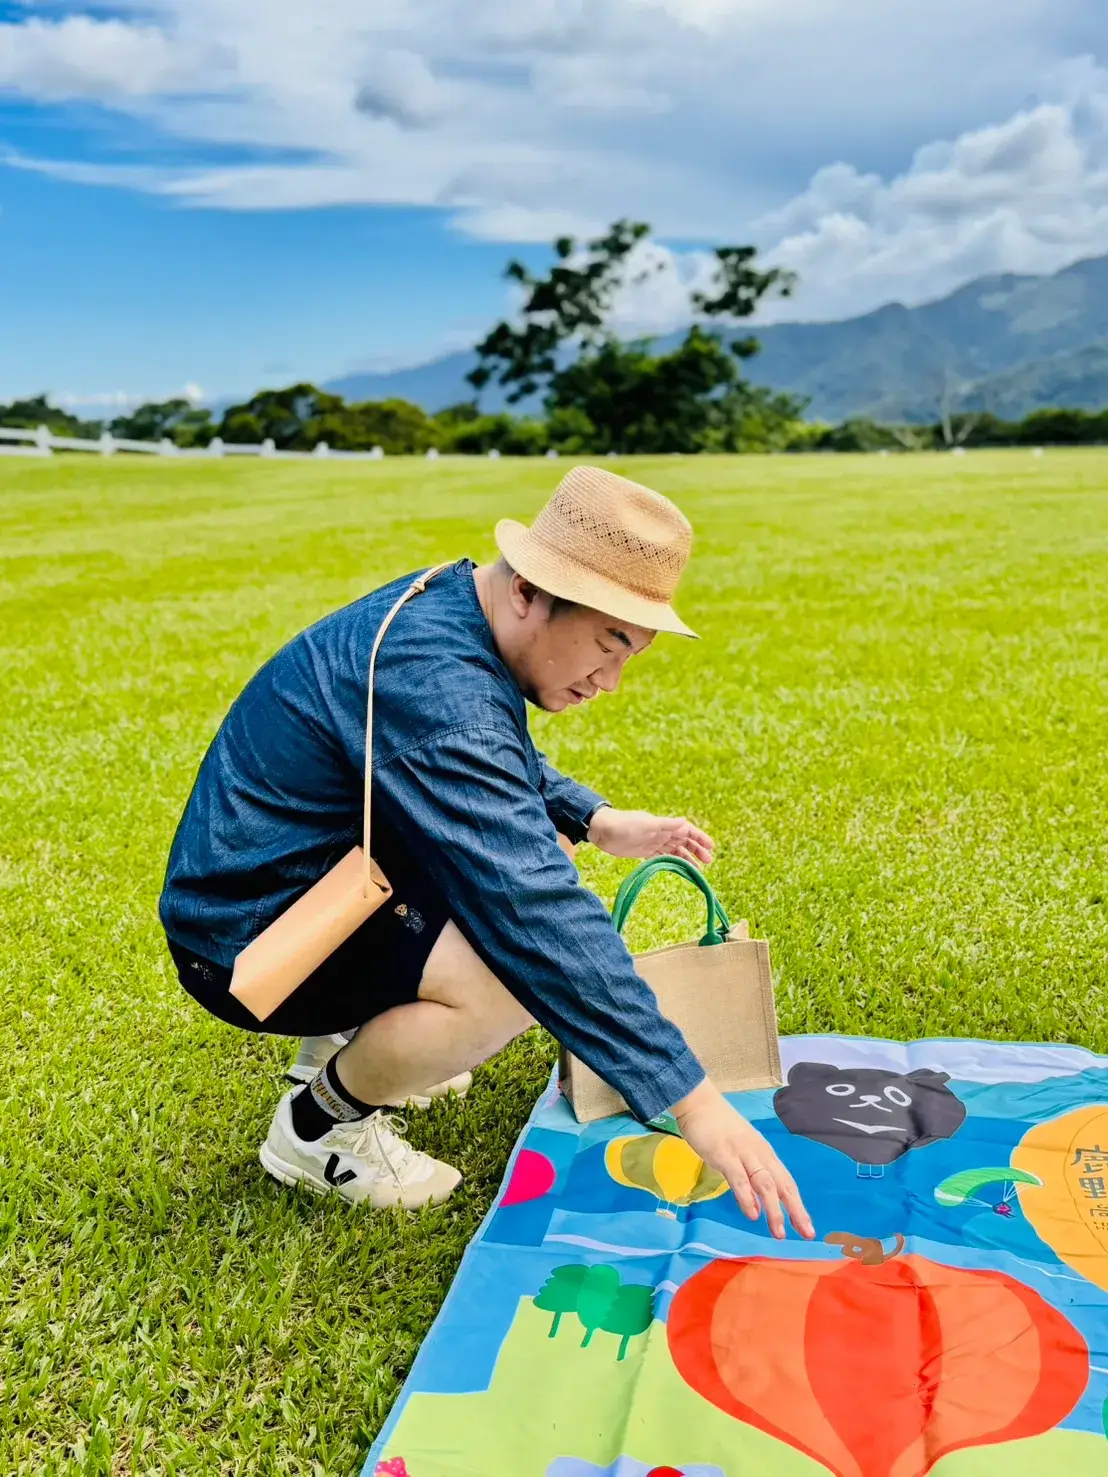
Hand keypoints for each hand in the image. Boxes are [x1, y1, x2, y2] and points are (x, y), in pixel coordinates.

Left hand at [587, 807, 713, 867]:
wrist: (602, 830)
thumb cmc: (623, 824)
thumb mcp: (646, 824)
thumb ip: (666, 825)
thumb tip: (685, 822)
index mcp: (663, 825)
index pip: (687, 831)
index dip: (699, 838)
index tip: (711, 847)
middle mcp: (660, 833)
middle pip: (684, 842)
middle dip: (696, 850)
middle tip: (708, 862)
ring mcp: (653, 842)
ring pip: (675, 851)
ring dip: (687, 858)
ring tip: (697, 870)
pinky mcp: (644, 851)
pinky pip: (663, 857)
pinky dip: (672, 862)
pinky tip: (678, 870)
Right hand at [672, 1080, 814, 1240]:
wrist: (699, 1102)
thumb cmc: (720, 1128)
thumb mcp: (742, 1150)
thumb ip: (750, 1174)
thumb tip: (758, 1205)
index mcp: (765, 1154)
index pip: (787, 1183)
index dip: (798, 1206)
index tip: (807, 1229)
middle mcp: (759, 1154)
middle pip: (783, 1185)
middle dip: (796, 1210)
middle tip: (806, 1233)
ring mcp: (743, 1153)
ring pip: (765, 1184)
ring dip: (774, 1209)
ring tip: (779, 1232)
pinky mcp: (724, 1153)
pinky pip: (739, 1177)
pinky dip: (747, 1196)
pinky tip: (752, 1214)